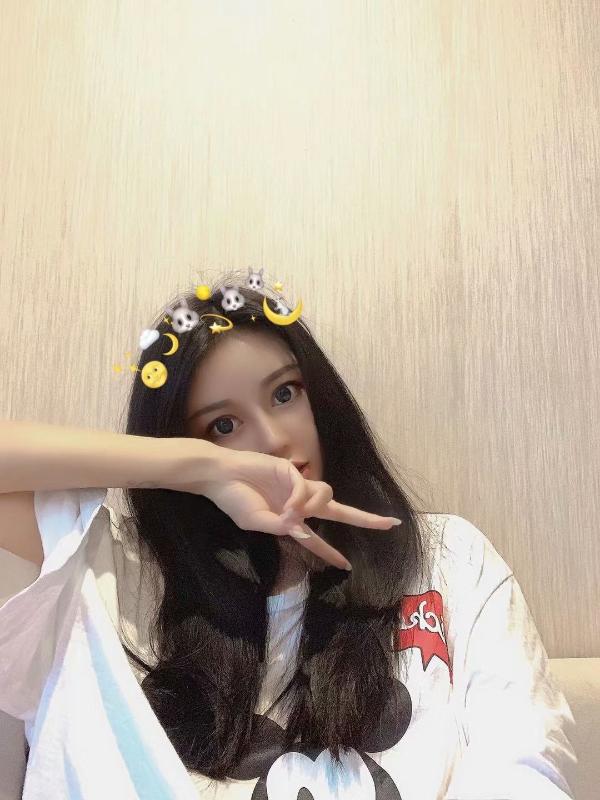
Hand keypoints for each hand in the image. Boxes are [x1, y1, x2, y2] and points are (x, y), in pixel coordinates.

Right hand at [198, 447, 400, 570]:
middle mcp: (299, 503)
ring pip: (326, 495)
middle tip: (391, 524)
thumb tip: (302, 528)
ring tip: (291, 513)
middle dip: (366, 519)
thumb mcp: (256, 522)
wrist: (220, 477)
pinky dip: (301, 498)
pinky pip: (307, 487)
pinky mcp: (293, 471)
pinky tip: (287, 506)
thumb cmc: (234, 500)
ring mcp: (298, 486)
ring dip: (314, 506)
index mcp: (290, 519)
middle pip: (340, 511)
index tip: (346, 566)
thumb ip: (280, 527)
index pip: (317, 539)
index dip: (330, 553)